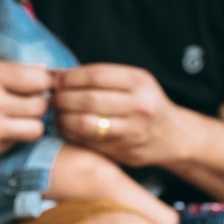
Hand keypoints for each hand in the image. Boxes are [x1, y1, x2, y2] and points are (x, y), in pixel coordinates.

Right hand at [0, 59, 52, 160]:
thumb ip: (10, 70)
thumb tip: (44, 69)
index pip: (40, 79)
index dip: (50, 82)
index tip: (50, 84)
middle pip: (42, 105)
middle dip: (42, 103)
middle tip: (35, 101)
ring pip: (36, 128)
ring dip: (33, 122)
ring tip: (24, 116)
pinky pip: (16, 143)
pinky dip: (14, 136)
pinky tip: (3, 127)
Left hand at [53, 63, 182, 167]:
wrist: (173, 136)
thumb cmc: (143, 104)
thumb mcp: (131, 82)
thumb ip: (97, 77)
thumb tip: (54, 73)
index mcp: (139, 81)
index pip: (95, 75)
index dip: (68, 78)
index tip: (54, 81)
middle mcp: (139, 104)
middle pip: (88, 99)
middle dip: (62, 99)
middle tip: (50, 100)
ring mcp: (133, 129)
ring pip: (85, 123)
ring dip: (63, 119)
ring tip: (56, 115)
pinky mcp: (125, 150)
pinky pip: (89, 142)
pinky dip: (71, 135)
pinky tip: (65, 129)